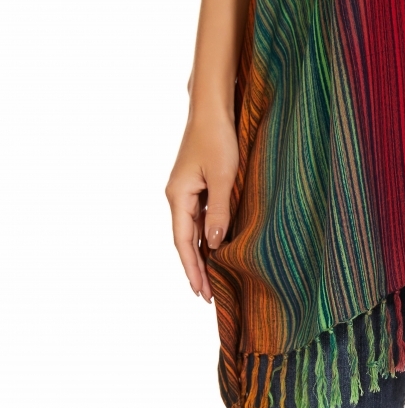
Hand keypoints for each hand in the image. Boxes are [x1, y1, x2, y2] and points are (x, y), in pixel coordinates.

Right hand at [165, 114, 238, 301]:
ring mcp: (186, 192)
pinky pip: (198, 219)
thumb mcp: (225, 178)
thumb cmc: (218, 139)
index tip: (199, 291)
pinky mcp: (196, 187)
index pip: (183, 242)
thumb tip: (214, 244)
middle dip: (195, 269)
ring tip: (210, 281)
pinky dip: (205, 238)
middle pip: (184, 241)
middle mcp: (177, 197)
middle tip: (206, 296)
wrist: (211, 111)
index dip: (191, 268)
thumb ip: (220, 212)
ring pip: (191, 231)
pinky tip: (215, 251)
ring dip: (200, 256)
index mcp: (178, 196)